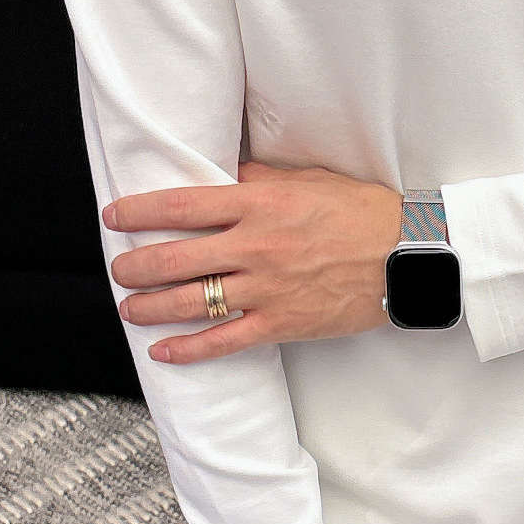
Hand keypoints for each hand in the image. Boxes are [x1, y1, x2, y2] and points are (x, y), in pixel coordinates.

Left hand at [102, 161, 402, 363]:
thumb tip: (227, 172)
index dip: (139, 212)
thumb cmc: (364, 213)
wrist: (409, 255)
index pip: (182, 206)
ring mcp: (267, 288)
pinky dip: (189, 349)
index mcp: (260, 203)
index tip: (115, 216)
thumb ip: (262, 177)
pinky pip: (225, 341)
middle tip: (118, 269)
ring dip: (150, 307)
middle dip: (135, 266)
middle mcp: (255, 246)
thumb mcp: (310, 179)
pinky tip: (164, 351)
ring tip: (129, 307)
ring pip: (192, 301)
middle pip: (175, 258)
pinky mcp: (282, 323)